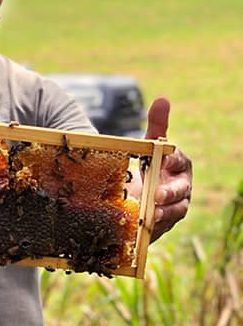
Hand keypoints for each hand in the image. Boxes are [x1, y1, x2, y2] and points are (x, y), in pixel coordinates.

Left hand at [144, 97, 192, 240]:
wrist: (144, 194)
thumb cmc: (152, 166)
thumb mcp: (150, 147)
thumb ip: (158, 126)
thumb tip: (163, 99)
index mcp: (180, 165)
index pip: (180, 161)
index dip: (173, 160)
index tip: (164, 159)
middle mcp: (182, 186)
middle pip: (180, 189)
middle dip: (169, 192)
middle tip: (156, 194)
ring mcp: (176, 206)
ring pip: (175, 210)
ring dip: (164, 212)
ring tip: (152, 213)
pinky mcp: (166, 223)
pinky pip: (163, 226)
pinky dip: (155, 225)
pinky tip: (145, 224)